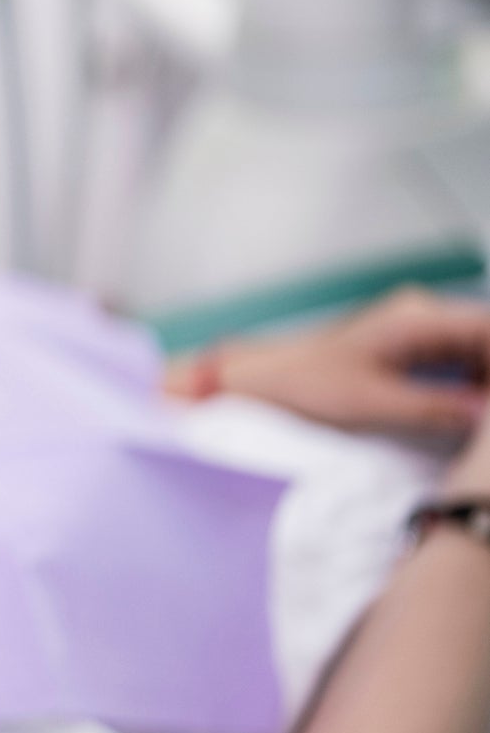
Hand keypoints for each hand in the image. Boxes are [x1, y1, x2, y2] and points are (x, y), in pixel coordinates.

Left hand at [176, 288, 489, 436]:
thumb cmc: (308, 385)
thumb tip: (487, 416)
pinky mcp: (410, 346)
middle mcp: (422, 314)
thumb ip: (438, 409)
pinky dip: (472, 383)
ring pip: (477, 349)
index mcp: (416, 317)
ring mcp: (417, 328)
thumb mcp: (375, 404)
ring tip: (483, 419)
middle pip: (486, 337)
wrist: (265, 380)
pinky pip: (458, 360)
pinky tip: (472, 412)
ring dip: (486, 380)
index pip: (488, 327)